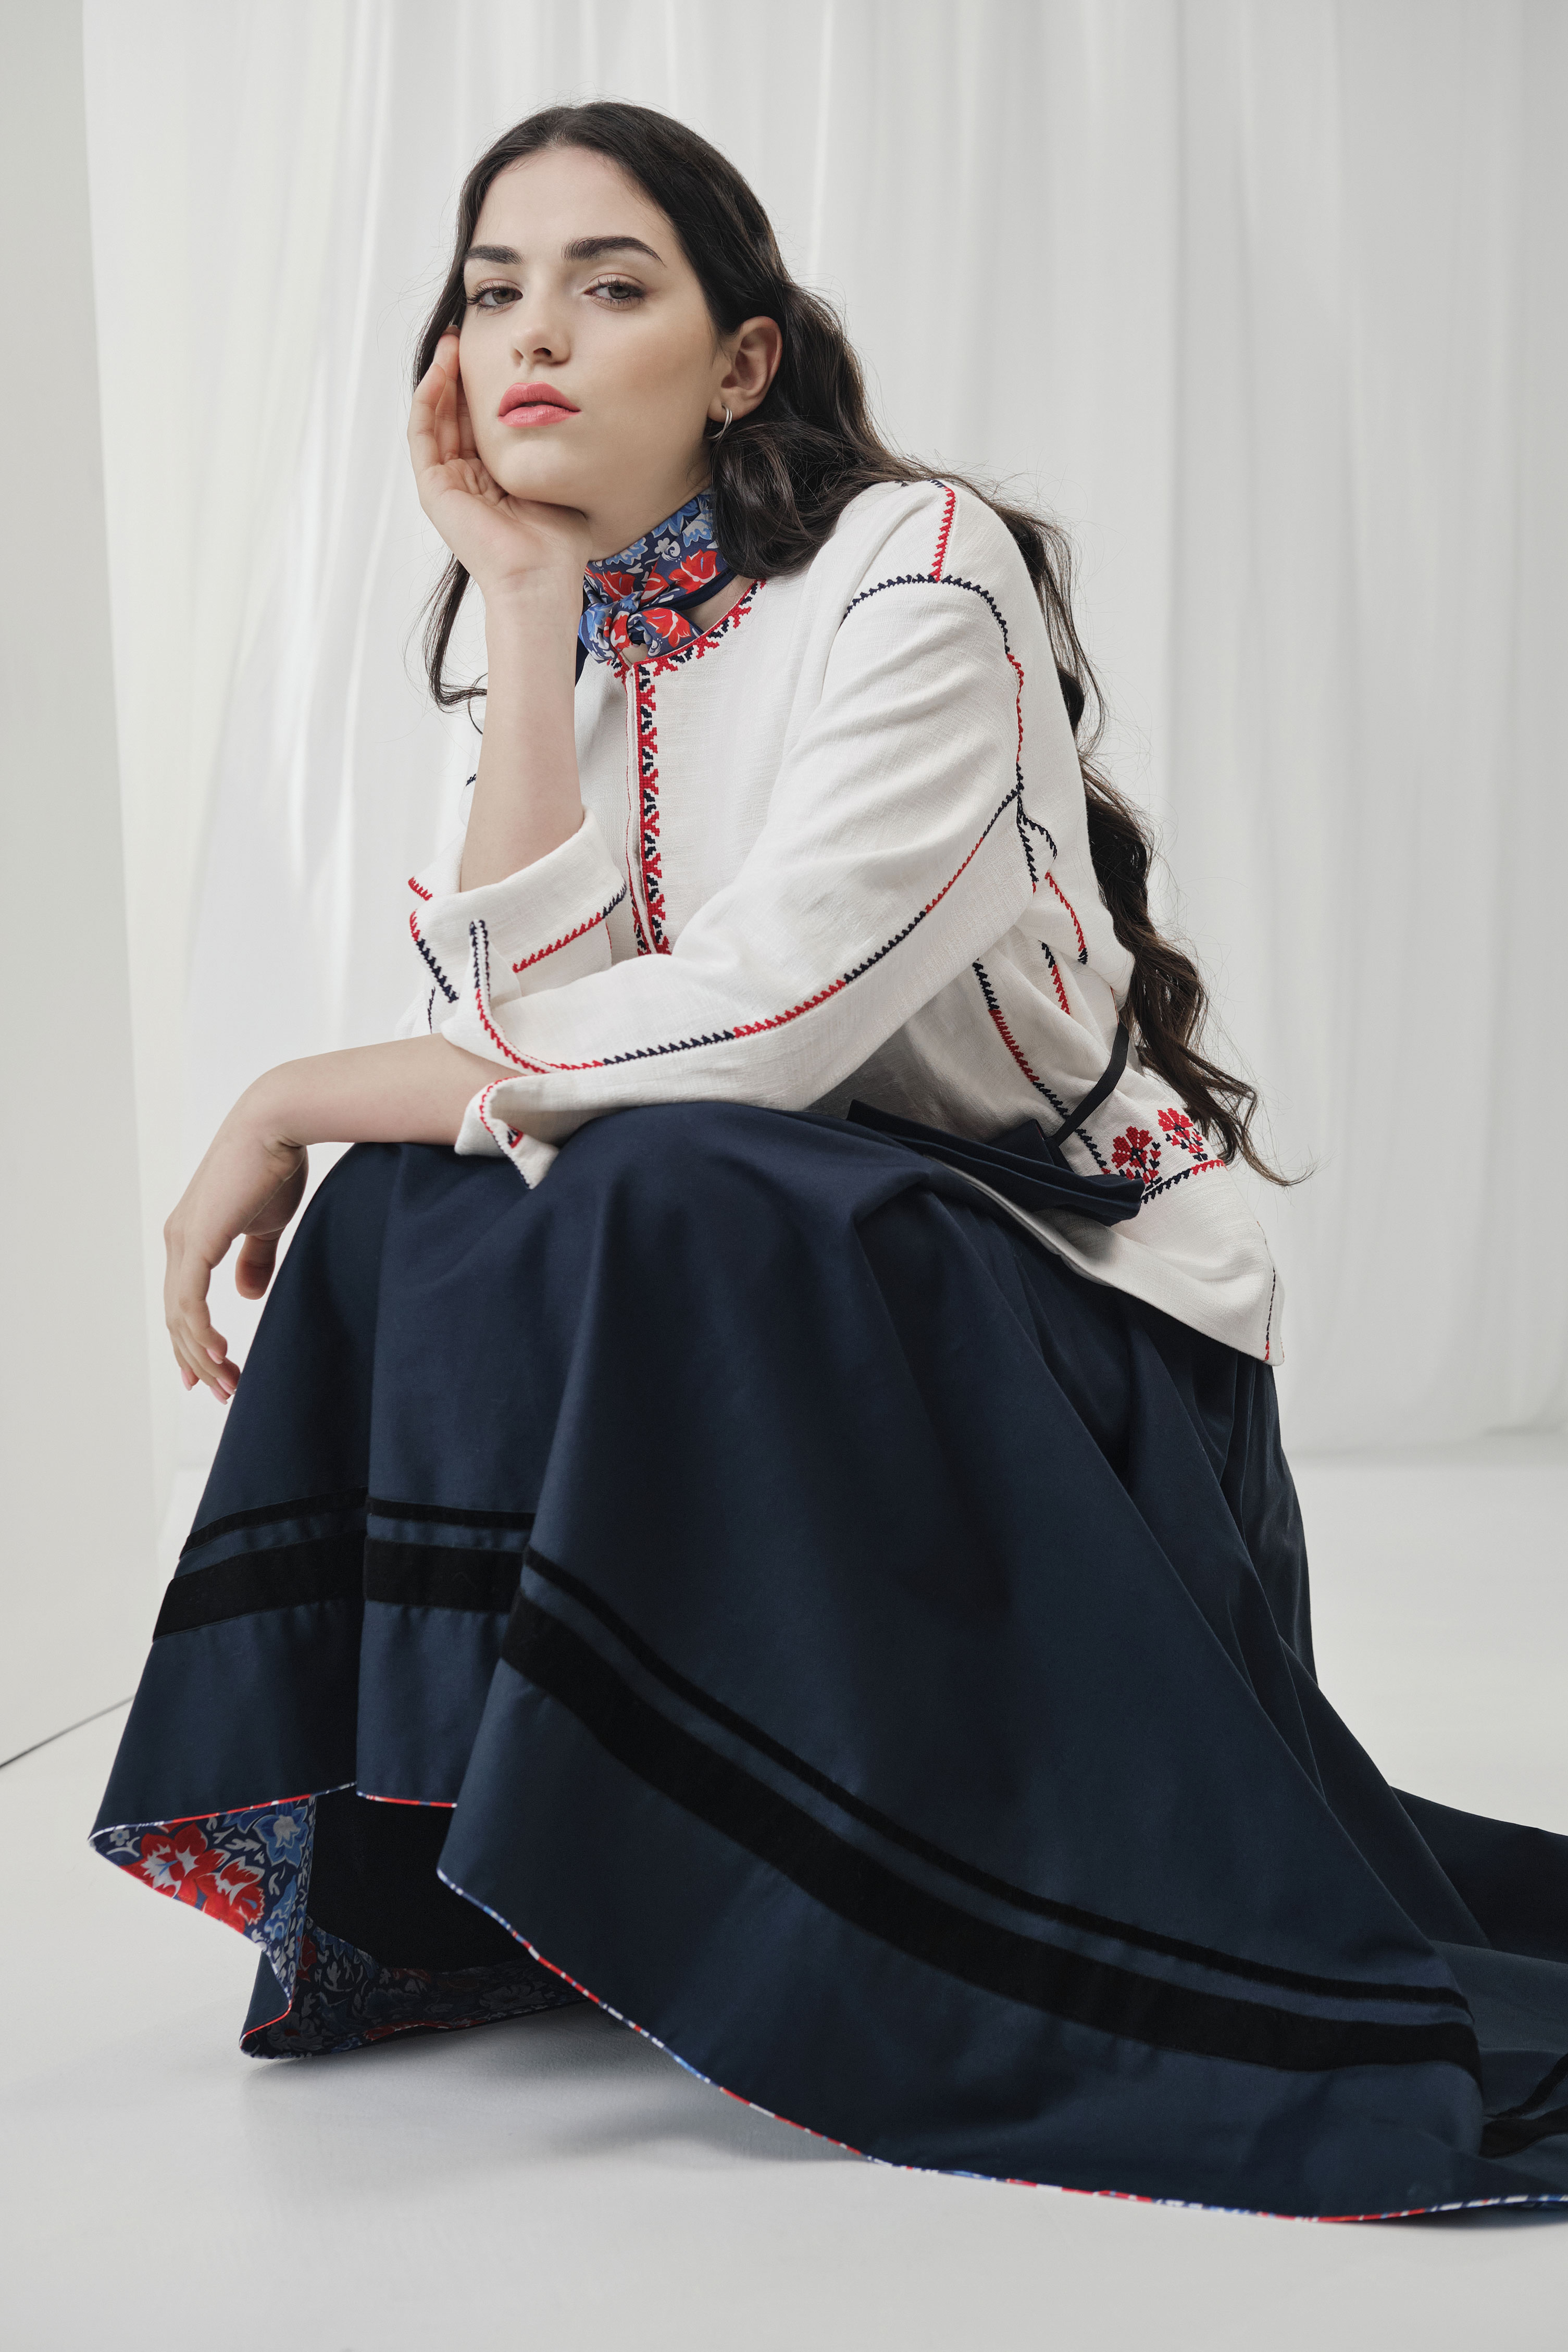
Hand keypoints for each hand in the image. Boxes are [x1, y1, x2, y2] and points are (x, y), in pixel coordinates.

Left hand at [163, 1102, 307, 1401]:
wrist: (277, 1125)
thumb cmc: (275, 1166)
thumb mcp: (266, 1223)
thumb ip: (254, 1258)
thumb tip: (246, 1294)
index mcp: (192, 1236)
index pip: (183, 1301)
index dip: (194, 1341)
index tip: (211, 1373)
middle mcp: (178, 1240)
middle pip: (178, 1317)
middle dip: (199, 1360)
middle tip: (225, 1392)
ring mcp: (182, 1242)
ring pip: (181, 1317)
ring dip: (203, 1356)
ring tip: (227, 1384)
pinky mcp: (195, 1242)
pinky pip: (190, 1302)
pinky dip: (201, 1333)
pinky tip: (219, 1356)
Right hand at [409, 330, 589, 601]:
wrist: (541, 576)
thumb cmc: (558, 540)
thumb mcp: (554, 477)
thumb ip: (548, 446)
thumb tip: (563, 406)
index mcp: (492, 480)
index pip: (481, 422)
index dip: (484, 385)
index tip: (496, 352)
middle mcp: (466, 480)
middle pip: (455, 413)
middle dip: (459, 372)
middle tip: (467, 333)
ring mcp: (447, 484)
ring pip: (436, 417)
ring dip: (441, 376)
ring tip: (452, 341)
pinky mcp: (433, 488)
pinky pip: (424, 432)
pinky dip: (429, 397)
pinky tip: (442, 368)